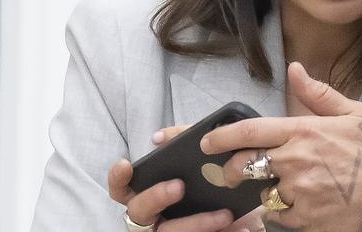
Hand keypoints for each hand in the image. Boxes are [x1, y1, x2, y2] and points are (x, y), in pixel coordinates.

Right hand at [107, 127, 261, 231]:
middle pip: (138, 212)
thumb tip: (159, 137)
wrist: (244, 215)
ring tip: (225, 214)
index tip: (125, 164)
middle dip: (156, 197)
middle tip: (180, 186)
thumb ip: (180, 142)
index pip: (121, 190)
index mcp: (148, 197)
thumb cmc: (210, 186)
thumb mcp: (199, 162)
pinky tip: (242, 227)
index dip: (117, 178)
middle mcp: (152, 220)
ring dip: (197, 222)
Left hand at [200, 62, 361, 231]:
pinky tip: (300, 206)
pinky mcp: (302, 218)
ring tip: (286, 188)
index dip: (220, 136)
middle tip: (234, 171)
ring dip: (266, 191)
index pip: (249, 130)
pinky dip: (282, 213)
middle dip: (232, 169)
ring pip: (260, 192)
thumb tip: (296, 70)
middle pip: (243, 165)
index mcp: (303, 131)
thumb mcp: (354, 114)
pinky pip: (277, 217)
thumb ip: (319, 94)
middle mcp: (294, 160)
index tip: (207, 141)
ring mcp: (296, 191)